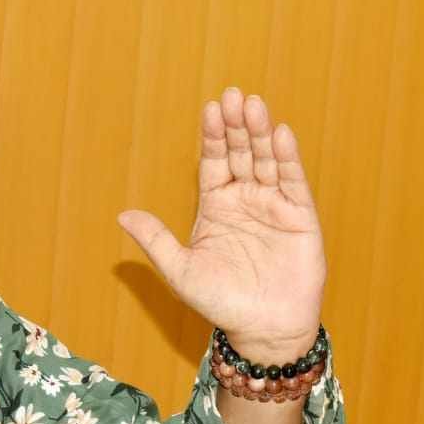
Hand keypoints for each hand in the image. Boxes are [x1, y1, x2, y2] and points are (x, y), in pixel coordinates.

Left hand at [116, 88, 325, 361]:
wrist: (261, 329)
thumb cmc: (220, 301)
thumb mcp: (179, 270)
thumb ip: (155, 240)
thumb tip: (122, 216)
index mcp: (215, 207)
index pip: (213, 162)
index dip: (213, 137)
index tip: (210, 109)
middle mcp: (245, 199)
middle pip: (240, 153)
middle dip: (236, 125)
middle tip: (232, 95)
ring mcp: (273, 205)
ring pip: (266, 161)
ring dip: (260, 133)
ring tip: (254, 106)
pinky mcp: (300, 217)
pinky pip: (293, 182)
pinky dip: (287, 158)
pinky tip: (281, 134)